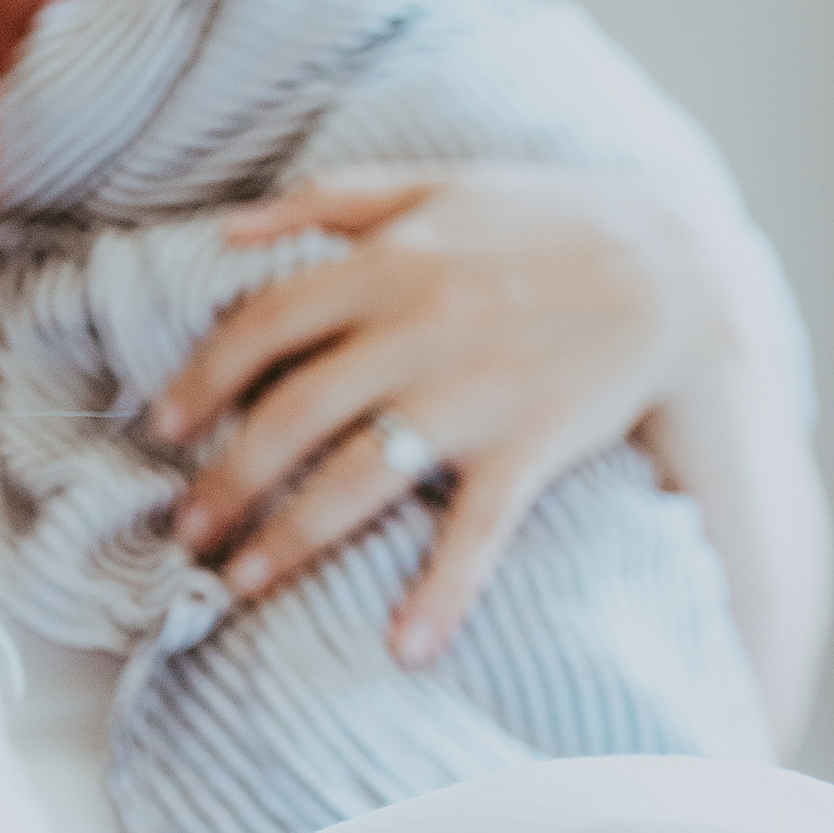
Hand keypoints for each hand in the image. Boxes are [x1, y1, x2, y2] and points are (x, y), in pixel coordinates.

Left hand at [136, 160, 689, 661]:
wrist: (672, 266)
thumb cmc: (546, 223)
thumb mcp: (438, 184)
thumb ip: (332, 203)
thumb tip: (230, 233)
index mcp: (387, 262)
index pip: (264, 324)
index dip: (203, 379)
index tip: (161, 427)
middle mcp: (418, 325)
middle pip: (293, 411)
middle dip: (226, 478)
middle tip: (185, 533)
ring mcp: (473, 390)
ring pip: (359, 475)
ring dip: (292, 538)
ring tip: (239, 585)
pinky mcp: (530, 444)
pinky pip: (475, 530)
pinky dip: (443, 592)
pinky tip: (408, 648)